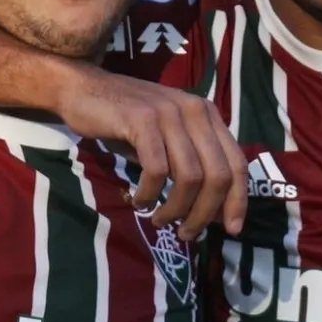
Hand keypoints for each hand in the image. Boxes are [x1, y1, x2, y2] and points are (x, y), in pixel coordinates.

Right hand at [52, 64, 245, 240]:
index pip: (237, 163)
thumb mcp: (167, 139)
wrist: (84, 88)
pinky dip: (149, 194)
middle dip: (204, 213)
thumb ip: (191, 165)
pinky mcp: (142, 120)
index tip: (231, 229)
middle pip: (218, 175)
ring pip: (190, 177)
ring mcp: (170, 113)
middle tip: (185, 234)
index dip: (238, 200)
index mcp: (208, 115)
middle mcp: (195, 111)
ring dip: (175, 208)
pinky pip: (156, 170)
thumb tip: (209, 212)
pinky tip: (138, 200)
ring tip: (159, 220)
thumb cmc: (126, 120)